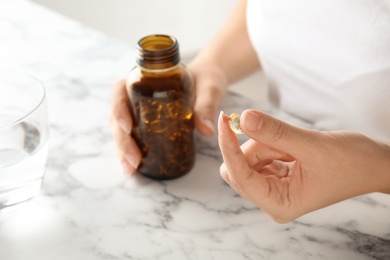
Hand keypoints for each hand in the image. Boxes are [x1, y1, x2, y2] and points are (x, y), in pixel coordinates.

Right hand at [110, 65, 226, 174]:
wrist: (209, 81)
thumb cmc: (206, 78)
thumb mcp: (209, 88)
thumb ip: (206, 105)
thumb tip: (206, 130)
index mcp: (145, 79)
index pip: (120, 91)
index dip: (118, 108)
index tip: (126, 127)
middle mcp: (137, 94)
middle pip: (118, 116)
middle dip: (122, 140)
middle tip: (133, 160)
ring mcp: (140, 110)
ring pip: (122, 129)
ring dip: (123, 150)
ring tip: (131, 169)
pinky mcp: (148, 123)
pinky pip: (134, 136)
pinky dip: (132, 152)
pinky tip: (135, 168)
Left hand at [218, 109, 389, 222]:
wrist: (372, 166)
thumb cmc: (351, 163)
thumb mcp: (311, 145)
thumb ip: (275, 132)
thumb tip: (243, 118)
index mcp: (279, 204)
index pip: (239, 174)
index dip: (228, 145)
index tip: (224, 119)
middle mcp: (271, 201)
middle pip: (239, 168)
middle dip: (256, 147)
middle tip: (280, 136)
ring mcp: (273, 191)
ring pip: (248, 159)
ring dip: (266, 144)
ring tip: (294, 145)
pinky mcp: (276, 179)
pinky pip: (259, 156)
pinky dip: (270, 145)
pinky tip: (291, 147)